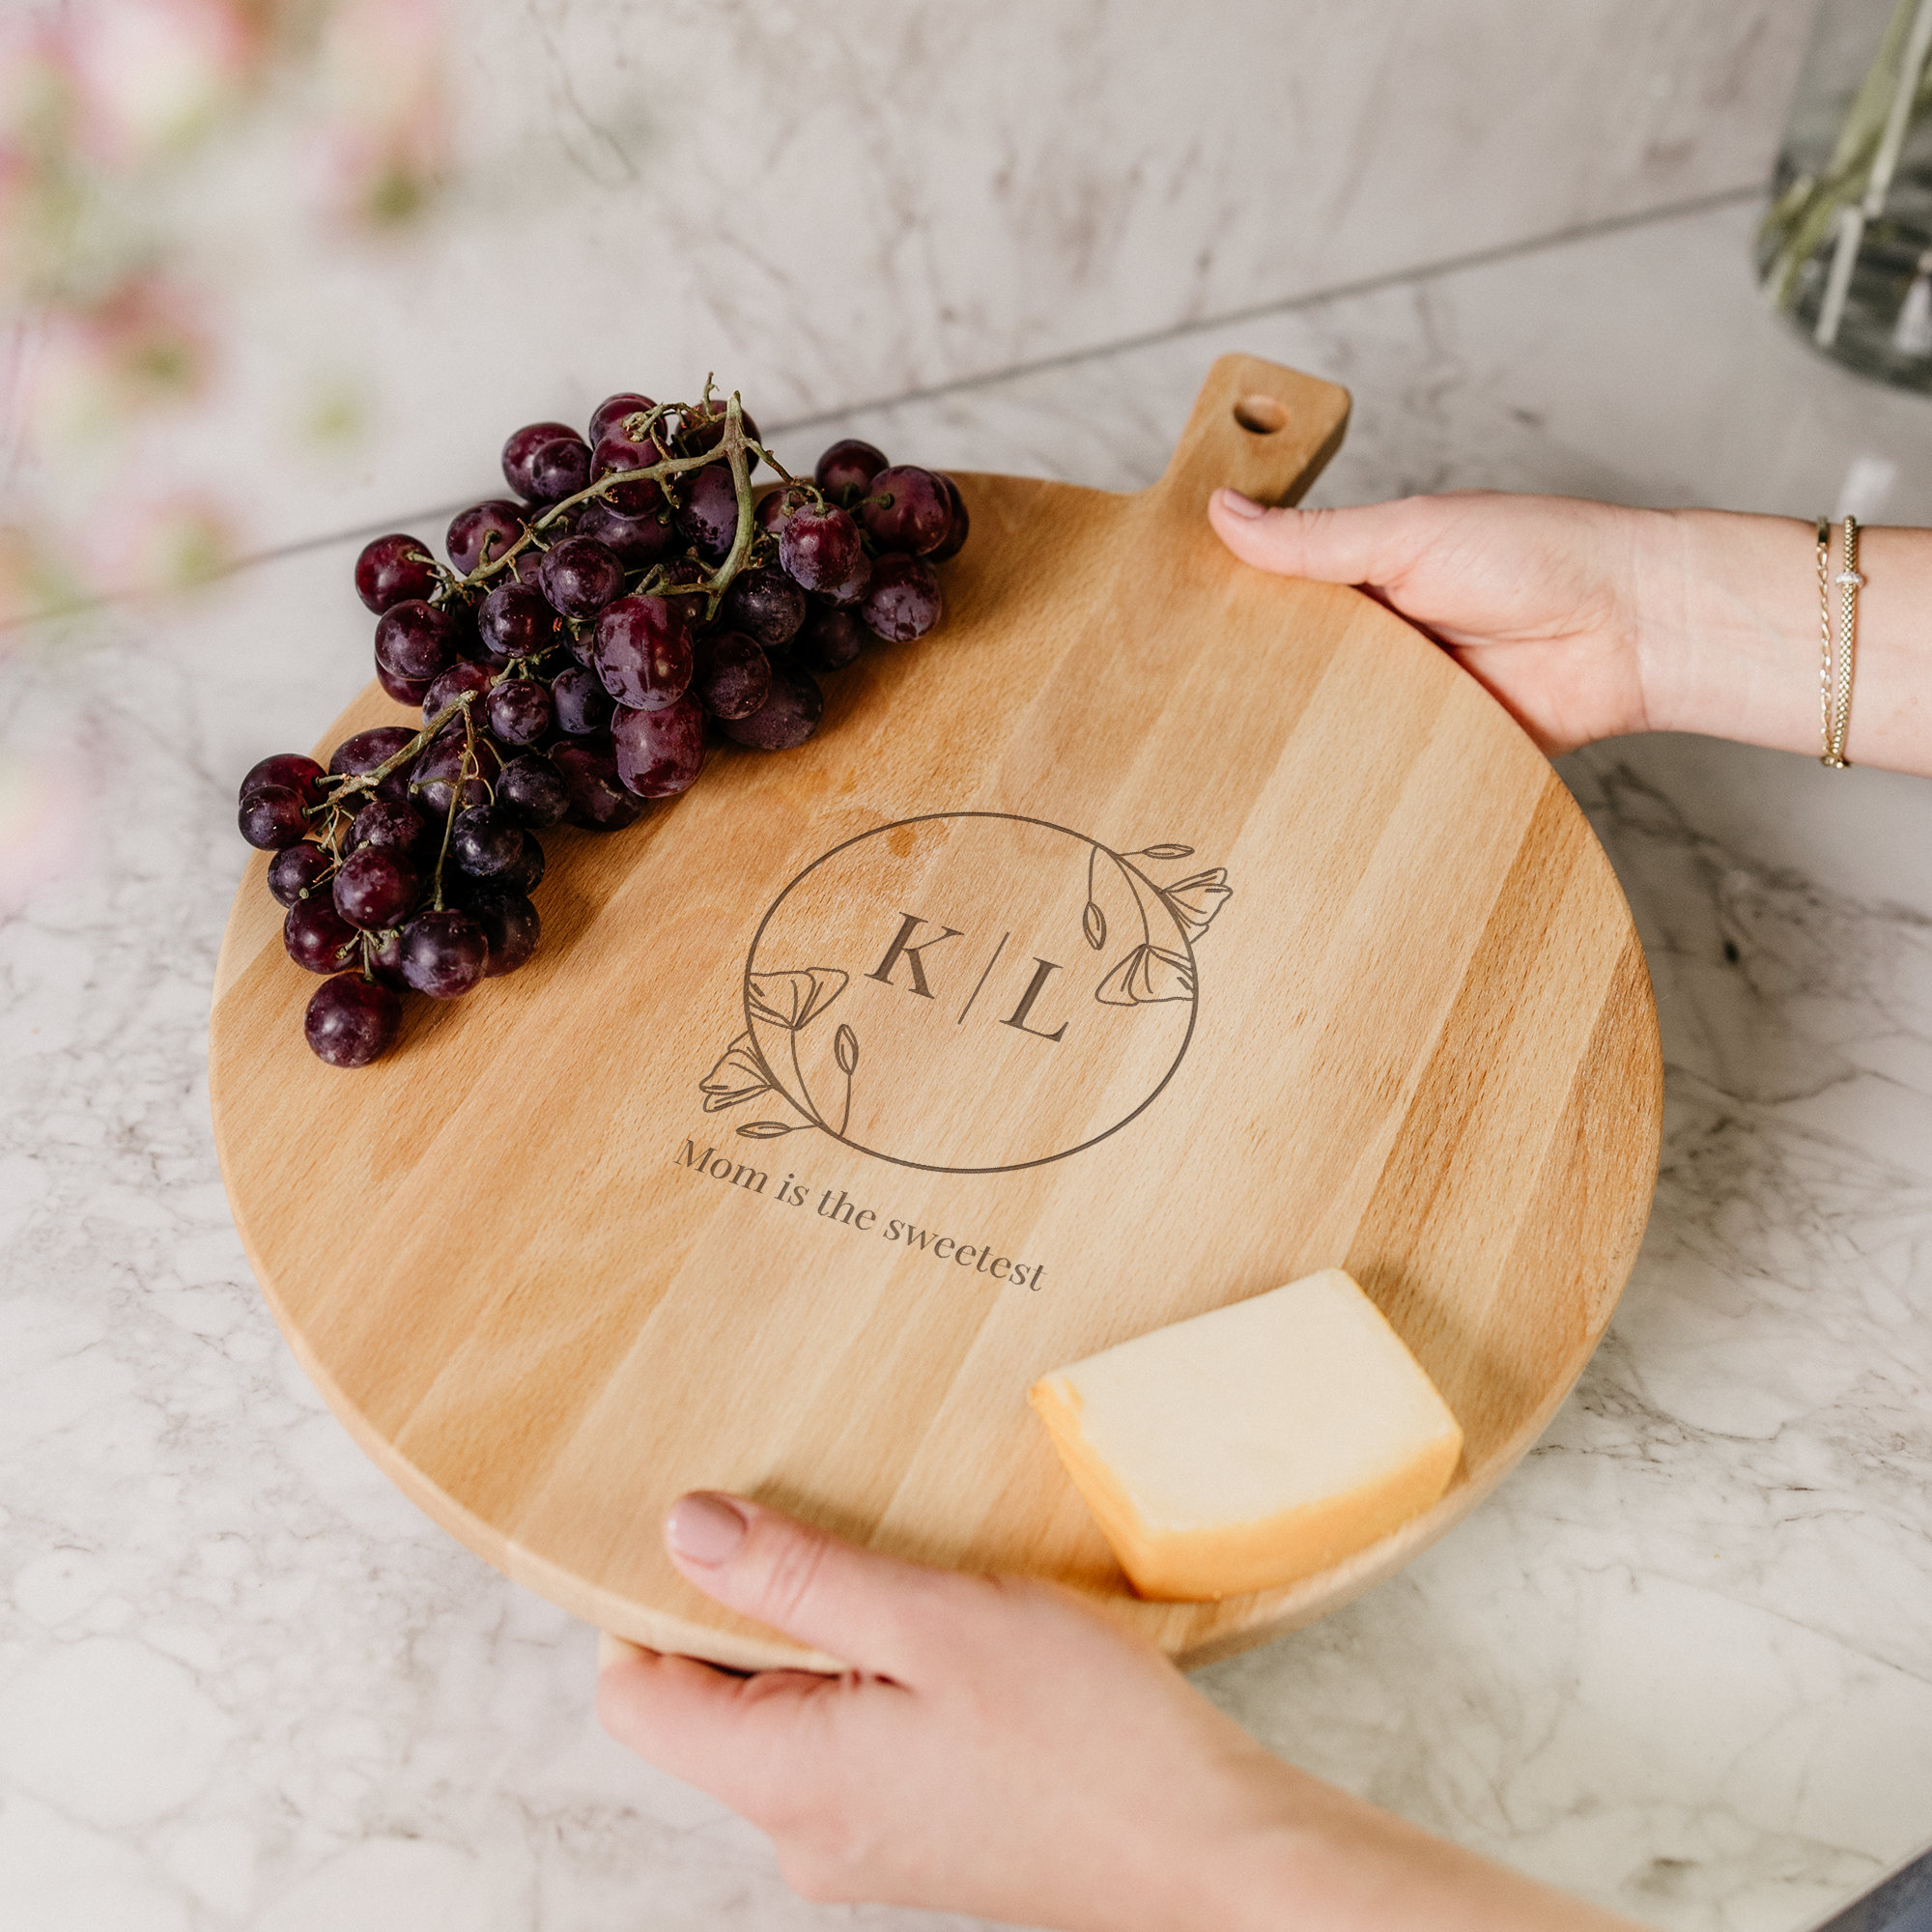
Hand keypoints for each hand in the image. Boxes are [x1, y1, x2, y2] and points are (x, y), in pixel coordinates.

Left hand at [597, 1493, 1640, 1931]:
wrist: (1214, 1861)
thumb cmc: (1087, 1742)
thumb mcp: (934, 1621)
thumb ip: (798, 1577)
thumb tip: (684, 1528)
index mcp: (785, 1780)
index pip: (633, 1694)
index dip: (647, 1600)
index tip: (707, 1520)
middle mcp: (803, 1830)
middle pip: (706, 1703)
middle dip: (745, 1609)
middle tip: (821, 1525)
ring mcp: (862, 1843)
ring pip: (783, 1719)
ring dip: (820, 1639)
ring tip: (899, 1578)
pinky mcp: (917, 1837)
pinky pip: (847, 1744)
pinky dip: (870, 1679)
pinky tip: (944, 1640)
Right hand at [1209, 488, 1663, 755]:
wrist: (1632, 632)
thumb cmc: (1538, 555)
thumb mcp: (1411, 534)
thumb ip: (1317, 538)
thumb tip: (1223, 512)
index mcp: (1368, 573)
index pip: (1276, 592)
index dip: (1226, 607)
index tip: (1163, 625)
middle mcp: (1381, 636)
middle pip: (1293, 665)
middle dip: (1249, 683)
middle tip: (1179, 706)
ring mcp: (1407, 695)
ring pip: (1329, 722)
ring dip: (1297, 736)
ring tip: (1223, 756)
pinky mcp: (1436, 749)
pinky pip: (1379, 768)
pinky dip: (1351, 777)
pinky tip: (1301, 794)